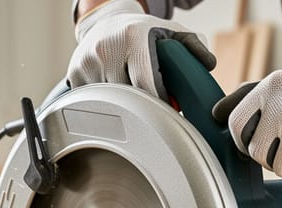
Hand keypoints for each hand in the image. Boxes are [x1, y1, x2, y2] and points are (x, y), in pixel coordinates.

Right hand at [67, 0, 215, 100]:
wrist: (106, 21)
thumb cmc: (144, 32)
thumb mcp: (172, 33)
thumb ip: (194, 47)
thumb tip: (207, 66)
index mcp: (134, 38)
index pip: (147, 86)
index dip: (158, 104)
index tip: (165, 112)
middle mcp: (107, 47)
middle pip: (128, 98)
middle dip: (141, 106)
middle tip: (150, 109)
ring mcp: (87, 61)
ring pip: (110, 103)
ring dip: (122, 106)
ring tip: (130, 97)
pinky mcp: (74, 73)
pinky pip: (93, 102)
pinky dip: (104, 104)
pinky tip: (112, 94)